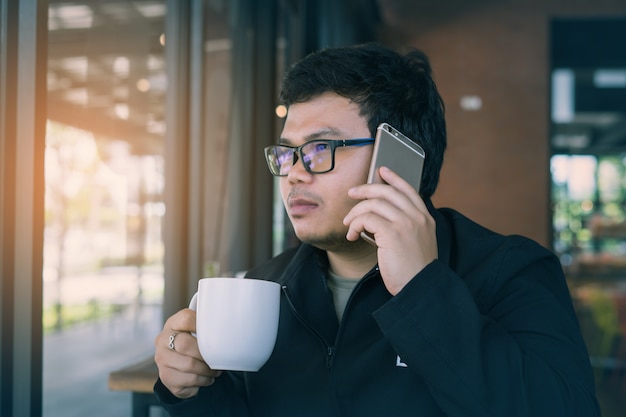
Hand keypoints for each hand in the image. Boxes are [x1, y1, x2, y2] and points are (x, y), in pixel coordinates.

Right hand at [154, 308, 221, 398]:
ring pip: (188, 365)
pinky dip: (201, 382)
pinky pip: (187, 382)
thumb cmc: (192, 341)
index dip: (202, 326)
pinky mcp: (165, 378)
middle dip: (206, 354)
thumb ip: (206, 325)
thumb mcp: (195, 329)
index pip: (186, 319)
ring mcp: (161, 360)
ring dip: (207, 371)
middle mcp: (162, 341)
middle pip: (186, 344)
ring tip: (214, 371)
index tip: (216, 334)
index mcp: (172, 324)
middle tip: (218, 359)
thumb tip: (225, 327)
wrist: (176, 360)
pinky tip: (205, 378)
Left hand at [343, 166, 437, 294]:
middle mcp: (417, 217)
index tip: (381, 170)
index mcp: (425, 218)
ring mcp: (406, 223)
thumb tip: (378, 216)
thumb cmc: (414, 271)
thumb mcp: (417, 243)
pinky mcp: (392, 233)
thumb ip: (406, 227)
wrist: (420, 288)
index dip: (394, 178)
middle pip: (388, 191)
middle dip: (366, 188)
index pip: (409, 190)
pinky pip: (367, 219)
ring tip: (348, 224)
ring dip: (356, 212)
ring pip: (374, 204)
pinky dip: (355, 225)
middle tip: (352, 193)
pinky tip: (352, 235)